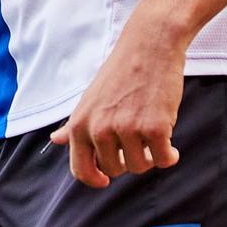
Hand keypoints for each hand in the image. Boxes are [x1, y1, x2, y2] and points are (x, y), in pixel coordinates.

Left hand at [50, 29, 184, 187]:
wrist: (149, 46)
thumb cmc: (120, 72)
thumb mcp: (90, 98)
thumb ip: (74, 124)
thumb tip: (56, 140)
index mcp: (80, 124)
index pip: (81, 170)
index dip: (95, 179)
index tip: (106, 180)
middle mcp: (100, 130)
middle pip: (115, 170)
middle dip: (127, 160)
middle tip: (137, 140)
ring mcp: (128, 130)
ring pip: (140, 167)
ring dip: (149, 156)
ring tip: (151, 135)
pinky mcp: (155, 128)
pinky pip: (163, 160)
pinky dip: (169, 155)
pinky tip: (170, 145)